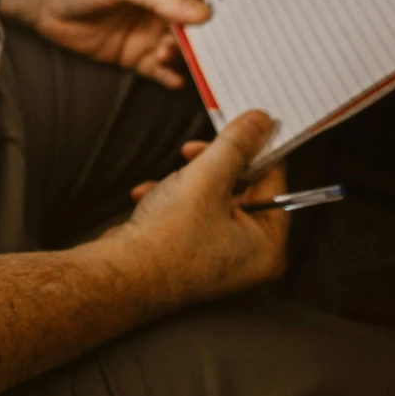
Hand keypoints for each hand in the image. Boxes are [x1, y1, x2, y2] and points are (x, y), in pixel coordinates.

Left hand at [0, 0, 213, 88]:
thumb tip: (203, 14)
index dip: (218, 11)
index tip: (235, 29)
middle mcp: (159, 3)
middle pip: (195, 27)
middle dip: (204, 42)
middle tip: (210, 55)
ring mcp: (145, 29)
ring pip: (179, 49)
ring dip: (184, 58)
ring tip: (172, 57)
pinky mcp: (130, 53)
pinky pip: (158, 68)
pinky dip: (168, 74)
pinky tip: (173, 80)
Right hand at [115, 111, 289, 309]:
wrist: (121, 273)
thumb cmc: (168, 238)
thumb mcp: (207, 179)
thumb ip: (236, 146)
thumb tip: (261, 122)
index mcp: (268, 244)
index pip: (274, 182)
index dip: (255, 150)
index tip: (240, 126)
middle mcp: (249, 254)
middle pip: (241, 188)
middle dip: (210, 167)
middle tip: (191, 152)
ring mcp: (220, 256)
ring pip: (212, 198)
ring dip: (185, 181)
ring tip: (165, 184)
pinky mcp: (192, 253)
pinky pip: (192, 214)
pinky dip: (170, 199)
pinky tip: (148, 195)